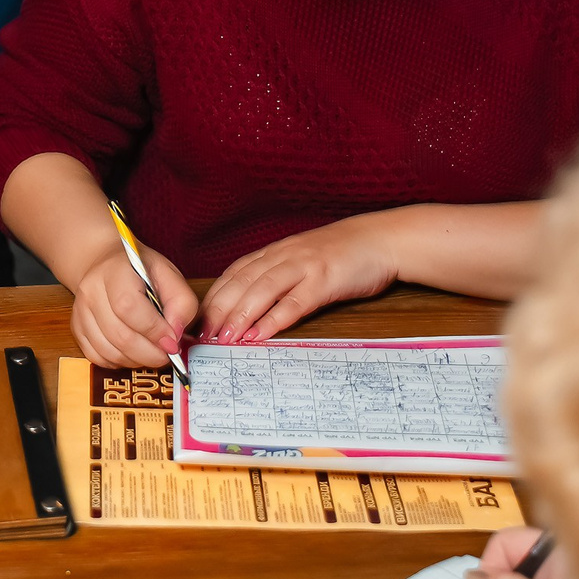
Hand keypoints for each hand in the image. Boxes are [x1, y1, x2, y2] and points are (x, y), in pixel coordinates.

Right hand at [69, 240, 197, 368]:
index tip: (172, 342)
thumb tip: (175, 335)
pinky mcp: (77, 328)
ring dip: (136, 360)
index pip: (129, 307)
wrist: (106, 264)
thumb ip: (182, 303)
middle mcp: (91, 291)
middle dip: (149, 353)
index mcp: (115, 271)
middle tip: (167, 354)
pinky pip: (97, 358)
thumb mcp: (169, 275)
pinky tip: (132, 352)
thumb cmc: (140, 270)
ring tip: (151, 352)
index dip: (154, 330)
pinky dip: (119, 362)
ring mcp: (80, 311)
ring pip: (108, 351)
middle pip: (119, 335)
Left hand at [199, 212, 404, 343]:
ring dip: (239, 315)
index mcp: (276, 252)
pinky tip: (258, 335)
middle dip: (219, 309)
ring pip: (262, 290)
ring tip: (224, 338)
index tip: (197, 319)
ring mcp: (304, 267)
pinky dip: (273, 319)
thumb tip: (251, 307)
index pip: (234, 273)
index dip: (214, 297)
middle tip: (202, 335)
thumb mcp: (303, 260)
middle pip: (241, 282)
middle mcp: (284, 256)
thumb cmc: (342, 254)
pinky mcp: (324, 281)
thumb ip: (279, 276)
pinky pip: (294, 302)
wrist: (381, 240)